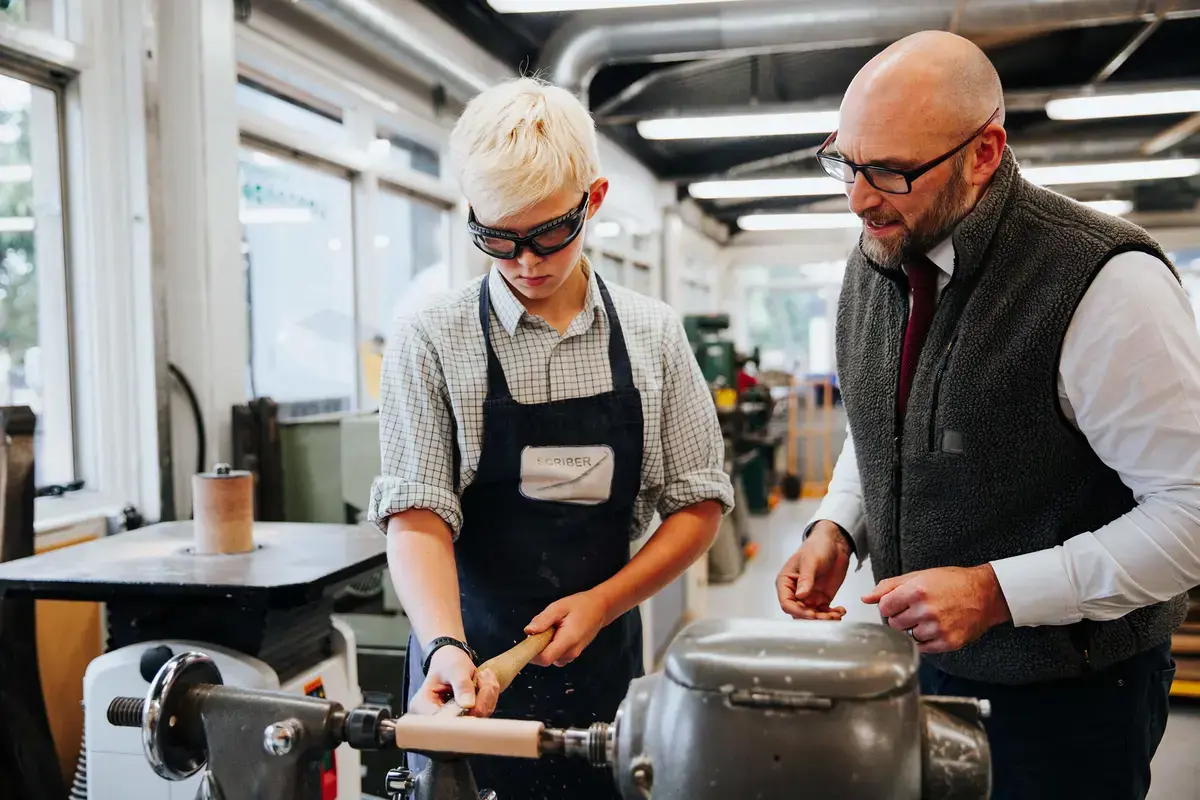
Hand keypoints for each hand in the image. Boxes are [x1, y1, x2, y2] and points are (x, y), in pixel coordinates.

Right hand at [409, 645, 499, 716]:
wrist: (452, 660)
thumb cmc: (448, 662)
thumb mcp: (454, 668)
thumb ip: (461, 685)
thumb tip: (468, 704)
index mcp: (423, 705)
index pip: (441, 721)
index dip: (460, 717)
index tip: (473, 702)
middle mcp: (436, 717)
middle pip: (463, 721)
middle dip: (480, 699)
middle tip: (483, 676)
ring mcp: (453, 718)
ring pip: (478, 717)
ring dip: (487, 695)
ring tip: (483, 675)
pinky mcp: (467, 716)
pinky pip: (485, 711)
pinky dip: (489, 696)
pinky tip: (484, 681)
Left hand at [525, 590, 609, 666]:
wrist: (600, 609)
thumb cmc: (580, 605)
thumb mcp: (559, 607)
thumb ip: (543, 620)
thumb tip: (528, 631)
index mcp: (568, 640)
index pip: (544, 658)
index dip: (532, 653)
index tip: (527, 641)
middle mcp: (571, 653)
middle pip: (545, 659)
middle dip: (538, 647)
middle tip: (541, 629)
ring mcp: (573, 655)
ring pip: (550, 658)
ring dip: (545, 647)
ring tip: (551, 629)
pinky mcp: (573, 655)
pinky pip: (556, 656)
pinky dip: (551, 648)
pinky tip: (556, 635)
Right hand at [776, 521, 850, 619]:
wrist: (834, 543)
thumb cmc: (816, 547)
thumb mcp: (810, 561)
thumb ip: (806, 579)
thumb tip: (800, 595)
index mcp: (786, 582)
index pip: (787, 603)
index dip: (798, 612)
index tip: (811, 614)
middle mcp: (796, 592)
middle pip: (799, 613)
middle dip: (813, 618)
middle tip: (827, 617)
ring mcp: (809, 596)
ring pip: (812, 616)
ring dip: (824, 618)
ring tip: (836, 614)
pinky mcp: (822, 598)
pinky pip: (824, 612)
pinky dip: (832, 615)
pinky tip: (841, 611)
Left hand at [862, 565, 1011, 653]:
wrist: (985, 594)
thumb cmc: (952, 582)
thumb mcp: (919, 576)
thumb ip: (889, 587)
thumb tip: (866, 598)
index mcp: (917, 591)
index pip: (884, 607)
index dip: (890, 605)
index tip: (899, 602)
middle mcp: (926, 610)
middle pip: (894, 623)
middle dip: (900, 617)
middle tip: (916, 610)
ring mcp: (938, 628)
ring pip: (908, 636)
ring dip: (914, 629)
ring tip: (929, 617)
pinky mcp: (948, 642)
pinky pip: (922, 648)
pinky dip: (925, 640)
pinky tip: (935, 628)